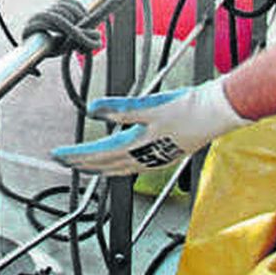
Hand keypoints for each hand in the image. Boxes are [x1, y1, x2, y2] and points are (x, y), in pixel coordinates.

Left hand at [51, 79, 250, 175]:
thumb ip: (119, 108)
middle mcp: (145, 157)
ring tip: (84, 167)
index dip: (76, 154)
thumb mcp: (150, 105)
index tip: (57, 155)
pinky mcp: (164, 154)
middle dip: (82, 164)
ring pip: (119, 169)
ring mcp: (155, 158)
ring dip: (99, 168)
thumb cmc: (188, 107)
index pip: (98, 153)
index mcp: (138, 146)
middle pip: (105, 165)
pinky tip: (118, 162)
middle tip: (63, 162)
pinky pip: (132, 166)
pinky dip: (118, 166)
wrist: (218, 111)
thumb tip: (93, 109)